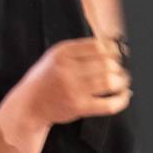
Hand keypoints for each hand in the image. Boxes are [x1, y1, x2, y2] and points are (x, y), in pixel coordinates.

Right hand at [13, 37, 130, 127]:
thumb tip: (110, 47)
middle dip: (118, 67)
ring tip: (121, 81)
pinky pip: (109, 104)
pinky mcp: (79, 106)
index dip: (112, 50)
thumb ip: (77, 51)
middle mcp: (66, 69)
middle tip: (119, 70)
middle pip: (106, 63)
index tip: (115, 55)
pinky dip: (121, 100)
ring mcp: (72, 88)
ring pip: (110, 81)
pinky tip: (123, 96)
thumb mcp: (53, 57)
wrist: (29, 103)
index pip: (97, 46)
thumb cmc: (44, 79)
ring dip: (121, 81)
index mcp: (61, 53)